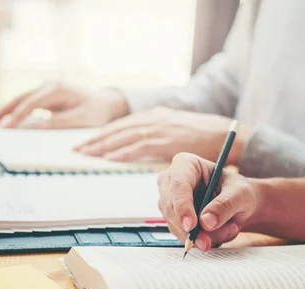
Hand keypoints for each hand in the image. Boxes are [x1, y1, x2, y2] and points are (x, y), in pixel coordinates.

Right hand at [0, 82, 128, 128]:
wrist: (106, 104)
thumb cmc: (95, 113)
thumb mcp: (79, 121)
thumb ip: (56, 123)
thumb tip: (33, 127)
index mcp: (57, 89)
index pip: (31, 104)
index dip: (16, 117)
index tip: (4, 128)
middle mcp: (48, 86)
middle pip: (19, 99)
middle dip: (3, 113)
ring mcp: (45, 90)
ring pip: (19, 100)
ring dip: (4, 112)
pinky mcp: (44, 97)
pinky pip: (25, 104)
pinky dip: (13, 113)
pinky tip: (3, 123)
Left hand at [75, 107, 248, 163]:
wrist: (226, 134)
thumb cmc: (204, 136)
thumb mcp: (176, 130)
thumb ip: (158, 137)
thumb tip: (140, 149)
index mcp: (156, 115)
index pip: (123, 124)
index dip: (103, 133)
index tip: (86, 141)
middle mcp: (155, 118)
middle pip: (119, 128)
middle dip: (96, 139)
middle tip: (77, 149)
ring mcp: (161, 128)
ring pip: (125, 136)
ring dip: (104, 146)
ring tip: (86, 154)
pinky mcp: (167, 140)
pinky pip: (140, 146)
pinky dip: (123, 152)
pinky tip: (110, 158)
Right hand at [157, 153, 263, 250]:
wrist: (239, 204)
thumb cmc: (238, 191)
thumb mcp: (240, 193)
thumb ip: (225, 205)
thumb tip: (206, 222)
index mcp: (185, 164)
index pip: (178, 185)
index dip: (182, 206)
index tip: (191, 225)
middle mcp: (171, 182)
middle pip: (171, 207)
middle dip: (190, 229)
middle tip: (207, 242)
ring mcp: (170, 202)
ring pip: (176, 225)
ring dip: (201, 235)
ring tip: (229, 229)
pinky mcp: (174, 220)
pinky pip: (181, 235)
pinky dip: (201, 239)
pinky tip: (220, 232)